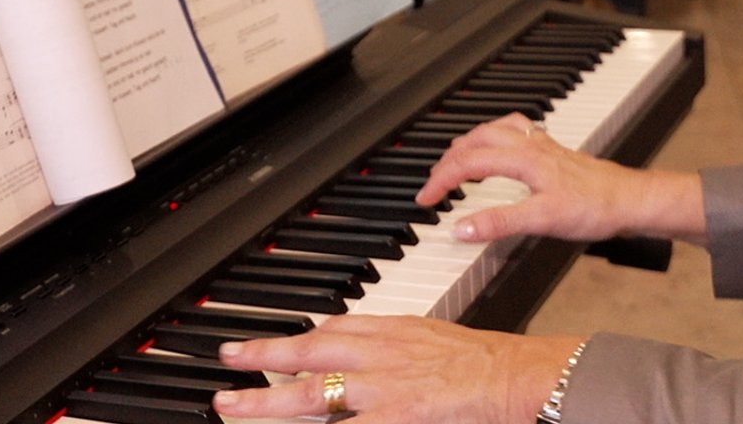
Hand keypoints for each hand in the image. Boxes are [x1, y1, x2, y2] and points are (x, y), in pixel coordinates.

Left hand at [214, 315, 580, 423]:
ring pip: (310, 393)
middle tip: (227, 358)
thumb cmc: (491, 361)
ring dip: (265, 400)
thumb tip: (383, 353)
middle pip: (308, 350)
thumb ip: (407, 345)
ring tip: (230, 404)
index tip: (273, 342)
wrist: (516, 373)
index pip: (334, 328)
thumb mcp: (441, 339)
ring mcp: (381, 387)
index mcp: (394, 330)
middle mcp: (379, 353)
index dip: (298, 336)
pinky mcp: (393, 416)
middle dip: (263, 354)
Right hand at [417, 115, 704, 244]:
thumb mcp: (543, 220)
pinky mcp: (554, 151)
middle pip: (476, 139)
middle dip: (449, 158)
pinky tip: (500, 147)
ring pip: (495, 129)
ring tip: (455, 157)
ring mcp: (543, 145)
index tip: (425, 199)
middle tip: (434, 182)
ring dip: (470, 141)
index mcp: (523, 158)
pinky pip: (515, 130)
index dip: (441, 179)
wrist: (631, 200)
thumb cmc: (596, 207)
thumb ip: (499, 223)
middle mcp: (531, 145)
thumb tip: (461, 228)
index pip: (468, 162)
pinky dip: (496, 136)